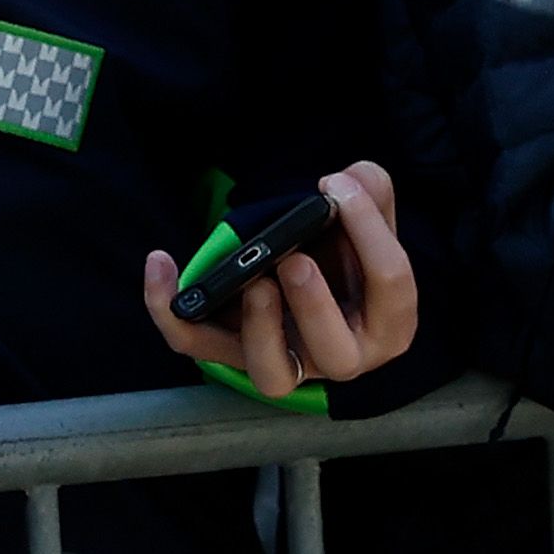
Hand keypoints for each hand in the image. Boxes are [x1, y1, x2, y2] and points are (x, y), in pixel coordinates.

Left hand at [142, 159, 419, 400]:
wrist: (309, 277)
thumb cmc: (345, 256)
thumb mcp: (367, 225)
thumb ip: (373, 197)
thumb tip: (356, 179)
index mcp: (389, 323)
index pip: (392, 286)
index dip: (369, 232)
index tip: (334, 186)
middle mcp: (341, 353)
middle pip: (338, 357)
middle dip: (315, 308)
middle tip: (295, 260)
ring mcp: (285, 359)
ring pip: (272, 374)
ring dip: (258, 329)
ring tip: (252, 282)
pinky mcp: (230, 351)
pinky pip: (194, 342)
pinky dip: (169, 309)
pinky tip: (161, 262)